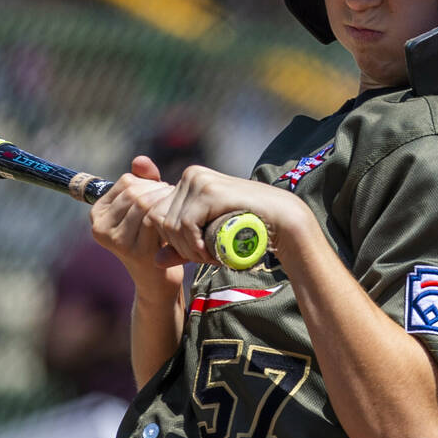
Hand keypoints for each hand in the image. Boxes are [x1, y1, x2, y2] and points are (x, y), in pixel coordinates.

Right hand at [90, 155, 183, 296]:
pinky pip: (154, 220)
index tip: (160, 193)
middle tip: (173, 201)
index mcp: (97, 214)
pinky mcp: (134, 250)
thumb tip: (140, 160)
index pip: (126, 182)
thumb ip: (142, 181)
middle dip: (159, 193)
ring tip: (174, 210)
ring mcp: (116, 240)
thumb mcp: (143, 207)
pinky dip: (168, 218)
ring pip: (144, 204)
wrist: (156, 279)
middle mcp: (100, 227)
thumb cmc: (151, 238)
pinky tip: (176, 223)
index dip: (148, 183)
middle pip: (135, 192)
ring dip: (165, 203)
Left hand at [149, 166, 314, 265]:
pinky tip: (211, 253)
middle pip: (160, 221)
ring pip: (171, 225)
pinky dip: (195, 245)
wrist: (282, 220)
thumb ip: (182, 248)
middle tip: (204, 258)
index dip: (171, 241)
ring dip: (189, 249)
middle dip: (179, 246)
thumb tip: (155, 261)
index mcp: (187, 182)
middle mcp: (190, 176)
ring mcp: (198, 180)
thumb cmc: (247, 230)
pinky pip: (186, 225)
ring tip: (211, 256)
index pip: (157, 216)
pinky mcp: (208, 190)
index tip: (196, 254)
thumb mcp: (207, 240)